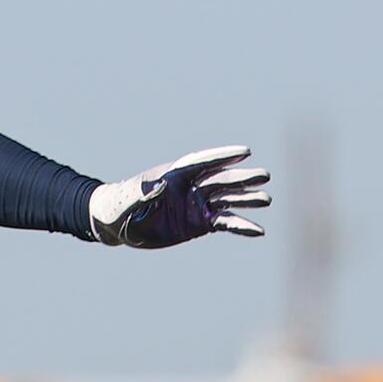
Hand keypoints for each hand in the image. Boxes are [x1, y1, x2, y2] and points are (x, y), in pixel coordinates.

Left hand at [89, 146, 270, 248]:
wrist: (116, 224)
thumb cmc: (117, 206)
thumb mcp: (125, 200)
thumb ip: (141, 193)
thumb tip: (160, 186)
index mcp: (174, 174)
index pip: (202, 162)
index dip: (223, 156)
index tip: (244, 151)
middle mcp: (191, 186)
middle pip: (221, 179)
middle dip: (242, 178)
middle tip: (264, 175)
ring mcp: (197, 204)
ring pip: (228, 199)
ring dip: (247, 199)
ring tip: (266, 199)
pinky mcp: (200, 223)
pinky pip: (225, 223)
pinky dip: (240, 226)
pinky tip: (258, 230)